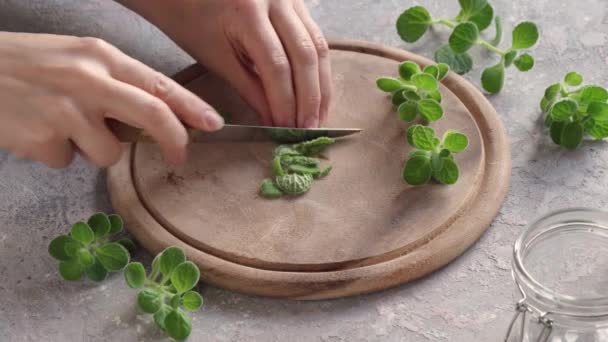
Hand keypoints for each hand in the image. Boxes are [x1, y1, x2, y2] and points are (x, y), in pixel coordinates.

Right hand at [0, 32, 223, 167]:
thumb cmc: (28, 65)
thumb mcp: (76, 59)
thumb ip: (115, 84)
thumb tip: (152, 120)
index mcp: (101, 56)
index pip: (159, 83)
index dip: (191, 107)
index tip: (213, 123)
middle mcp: (88, 80)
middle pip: (152, 115)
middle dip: (174, 140)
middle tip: (180, 156)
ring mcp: (65, 109)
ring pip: (109, 152)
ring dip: (91, 148)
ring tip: (60, 125)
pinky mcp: (43, 138)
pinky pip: (68, 161)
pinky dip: (57, 153)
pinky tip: (36, 131)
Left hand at [122, 0, 331, 127]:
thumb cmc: (192, 21)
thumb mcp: (217, 59)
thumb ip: (249, 89)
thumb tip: (275, 121)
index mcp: (248, 12)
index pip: (277, 65)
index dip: (285, 102)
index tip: (287, 129)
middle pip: (305, 55)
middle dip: (310, 98)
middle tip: (308, 128)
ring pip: (319, 46)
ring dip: (321, 86)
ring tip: (318, 116)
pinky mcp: (297, 2)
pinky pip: (316, 37)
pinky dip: (318, 68)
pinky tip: (317, 92)